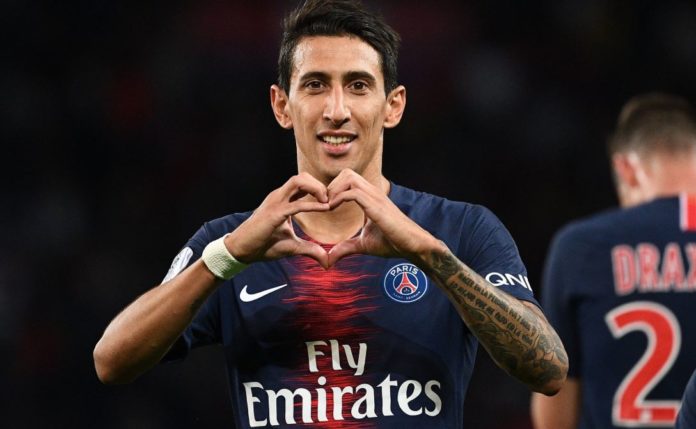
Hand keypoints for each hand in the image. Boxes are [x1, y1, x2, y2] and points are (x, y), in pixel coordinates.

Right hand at [224, 173, 330, 266]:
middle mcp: (279, 196)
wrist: (242, 250)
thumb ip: (310, 249)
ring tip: (327, 202)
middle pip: (302, 177)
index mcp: (282, 200)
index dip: (319, 190)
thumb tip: (326, 261)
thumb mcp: (292, 247)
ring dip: (317, 188)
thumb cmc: (264, 245)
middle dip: (320, 185)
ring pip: (298, 181)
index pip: (303, 184)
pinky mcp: (274, 213)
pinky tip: (325, 208)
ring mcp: (275, 202)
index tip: (332, 203)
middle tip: (331, 201)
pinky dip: (313, 205)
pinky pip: (297, 204)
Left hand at [326, 169, 442, 266]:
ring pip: (349, 177)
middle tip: (323, 205)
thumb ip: (346, 248)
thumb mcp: (363, 245)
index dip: (332, 190)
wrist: (412, 245)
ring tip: (326, 207)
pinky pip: (353, 192)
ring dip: (333, 190)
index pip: (348, 179)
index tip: (323, 207)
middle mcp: (372, 192)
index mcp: (370, 197)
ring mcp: (375, 197)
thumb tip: (328, 259)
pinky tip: (332, 210)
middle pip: (346, 173)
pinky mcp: (376, 206)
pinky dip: (338, 198)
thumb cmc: (392, 242)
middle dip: (330, 186)